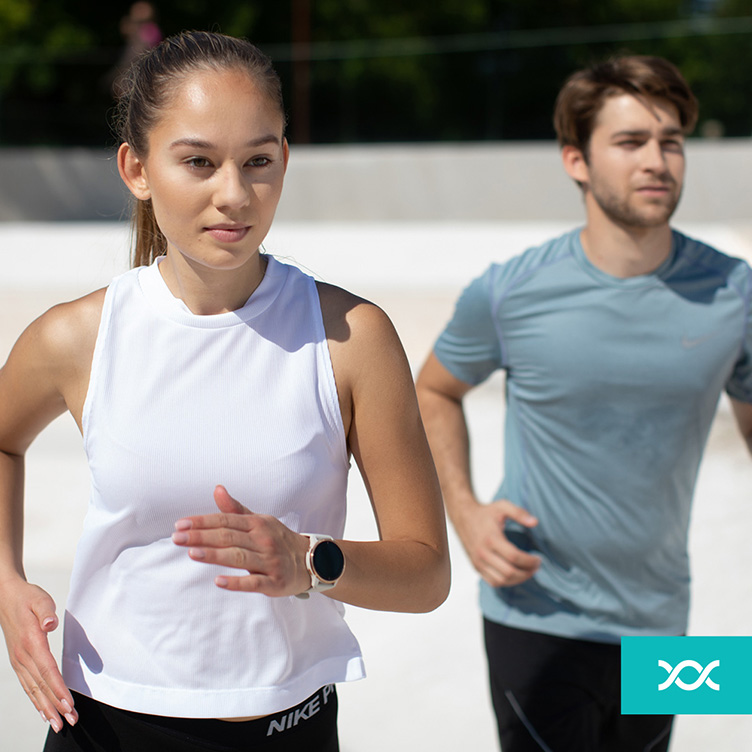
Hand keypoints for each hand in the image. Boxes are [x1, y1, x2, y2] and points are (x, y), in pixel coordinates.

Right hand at [0, 578, 77, 732]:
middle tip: (70, 721)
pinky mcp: (18, 662)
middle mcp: (23, 656)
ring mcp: (19, 661)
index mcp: (31, 642)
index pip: (47, 670)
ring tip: (58, 724)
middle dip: (56, 705)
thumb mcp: (39, 599)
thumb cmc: (27, 597)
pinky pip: (27, 686)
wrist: (6, 597)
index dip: (58, 689)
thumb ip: (45, 611)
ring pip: (33, 690)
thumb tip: (49, 624)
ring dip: (46, 708)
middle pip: (41, 686)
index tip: (68, 704)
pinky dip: (35, 700)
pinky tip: (44, 711)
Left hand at [171, 485, 310, 595]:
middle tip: (177, 538)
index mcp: (257, 524)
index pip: (225, 520)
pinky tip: (218, 581)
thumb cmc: (278, 540)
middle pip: (228, 537)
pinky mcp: (274, 582)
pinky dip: (236, 582)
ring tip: (192, 553)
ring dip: (214, 555)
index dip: (202, 522)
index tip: (180, 525)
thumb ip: (235, 509)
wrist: (312, 561)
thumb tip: (217, 489)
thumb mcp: (259, 521)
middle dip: (201, 537)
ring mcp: (269, 561)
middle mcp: (263, 540)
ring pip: (238, 557)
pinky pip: (254, 582)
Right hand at [453, 499, 540, 586]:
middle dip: (527, 572)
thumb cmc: (485, 512)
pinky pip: (493, 582)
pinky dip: (507, 582)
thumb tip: (535, 522)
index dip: (530, 561)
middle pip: (509, 572)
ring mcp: (478, 561)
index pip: (514, 556)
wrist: (463, 517)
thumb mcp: (502, 506)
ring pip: (502, 580)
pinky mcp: (476, 566)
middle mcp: (483, 552)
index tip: (539, 559)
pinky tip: (515, 575)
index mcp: (491, 538)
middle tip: (536, 566)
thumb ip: (519, 513)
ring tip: (528, 571)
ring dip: (518, 579)